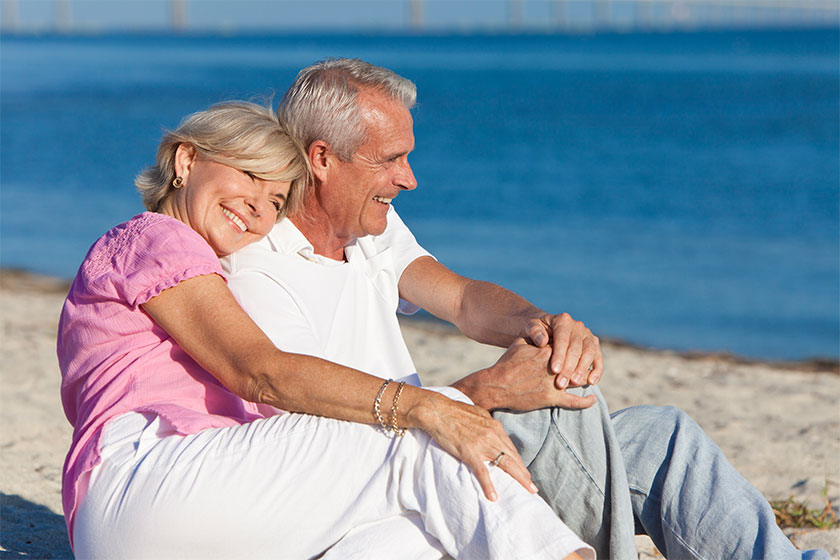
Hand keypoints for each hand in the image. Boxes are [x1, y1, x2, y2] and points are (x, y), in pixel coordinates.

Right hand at [413, 393, 536, 501]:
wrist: (437, 410)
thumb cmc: (453, 410)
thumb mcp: (477, 413)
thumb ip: (486, 423)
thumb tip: (490, 427)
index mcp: (494, 426)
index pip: (510, 447)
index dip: (518, 461)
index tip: (523, 472)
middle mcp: (493, 435)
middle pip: (513, 457)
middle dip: (524, 473)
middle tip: (532, 487)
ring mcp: (482, 444)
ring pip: (505, 464)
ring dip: (518, 479)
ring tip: (527, 491)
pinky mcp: (469, 452)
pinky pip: (482, 472)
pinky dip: (489, 485)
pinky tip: (493, 496)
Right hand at [452, 338, 597, 411]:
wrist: (496, 385)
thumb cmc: (506, 364)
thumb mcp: (519, 344)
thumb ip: (534, 338)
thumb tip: (544, 335)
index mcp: (548, 350)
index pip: (569, 346)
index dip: (574, 350)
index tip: (579, 351)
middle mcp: (554, 365)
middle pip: (577, 362)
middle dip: (583, 364)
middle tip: (586, 366)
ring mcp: (555, 382)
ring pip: (579, 379)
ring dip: (586, 379)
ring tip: (592, 379)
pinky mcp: (552, 398)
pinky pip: (574, 401)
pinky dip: (586, 401)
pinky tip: (593, 399)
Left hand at [525, 313, 602, 389]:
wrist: (545, 328)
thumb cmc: (535, 330)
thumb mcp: (530, 327)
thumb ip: (534, 331)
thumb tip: (542, 341)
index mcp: (563, 321)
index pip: (562, 339)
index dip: (559, 355)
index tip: (554, 370)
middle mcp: (578, 326)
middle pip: (576, 348)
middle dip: (569, 367)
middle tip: (561, 383)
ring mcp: (587, 335)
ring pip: (589, 353)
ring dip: (582, 370)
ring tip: (574, 383)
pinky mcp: (594, 345)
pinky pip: (598, 358)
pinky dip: (597, 370)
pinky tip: (591, 382)